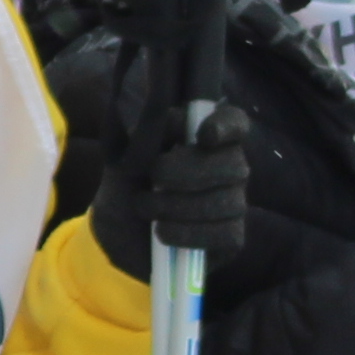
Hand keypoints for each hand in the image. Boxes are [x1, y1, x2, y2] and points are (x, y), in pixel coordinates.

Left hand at [94, 96, 251, 259]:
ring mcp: (234, 202)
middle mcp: (229, 166)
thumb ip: (145, 135)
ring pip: (226, 202)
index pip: (234, 122)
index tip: (203, 134)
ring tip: (145, 208)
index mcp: (205, 138)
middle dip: (186, 173)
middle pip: (232, 164)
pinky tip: (162, 233)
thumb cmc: (126, 187)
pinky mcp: (231, 237)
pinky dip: (186, 233)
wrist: (119, 234)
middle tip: (153, 179)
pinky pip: (224, 234)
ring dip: (177, 206)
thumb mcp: (124, 157)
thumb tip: (165, 118)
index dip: (225, 126)